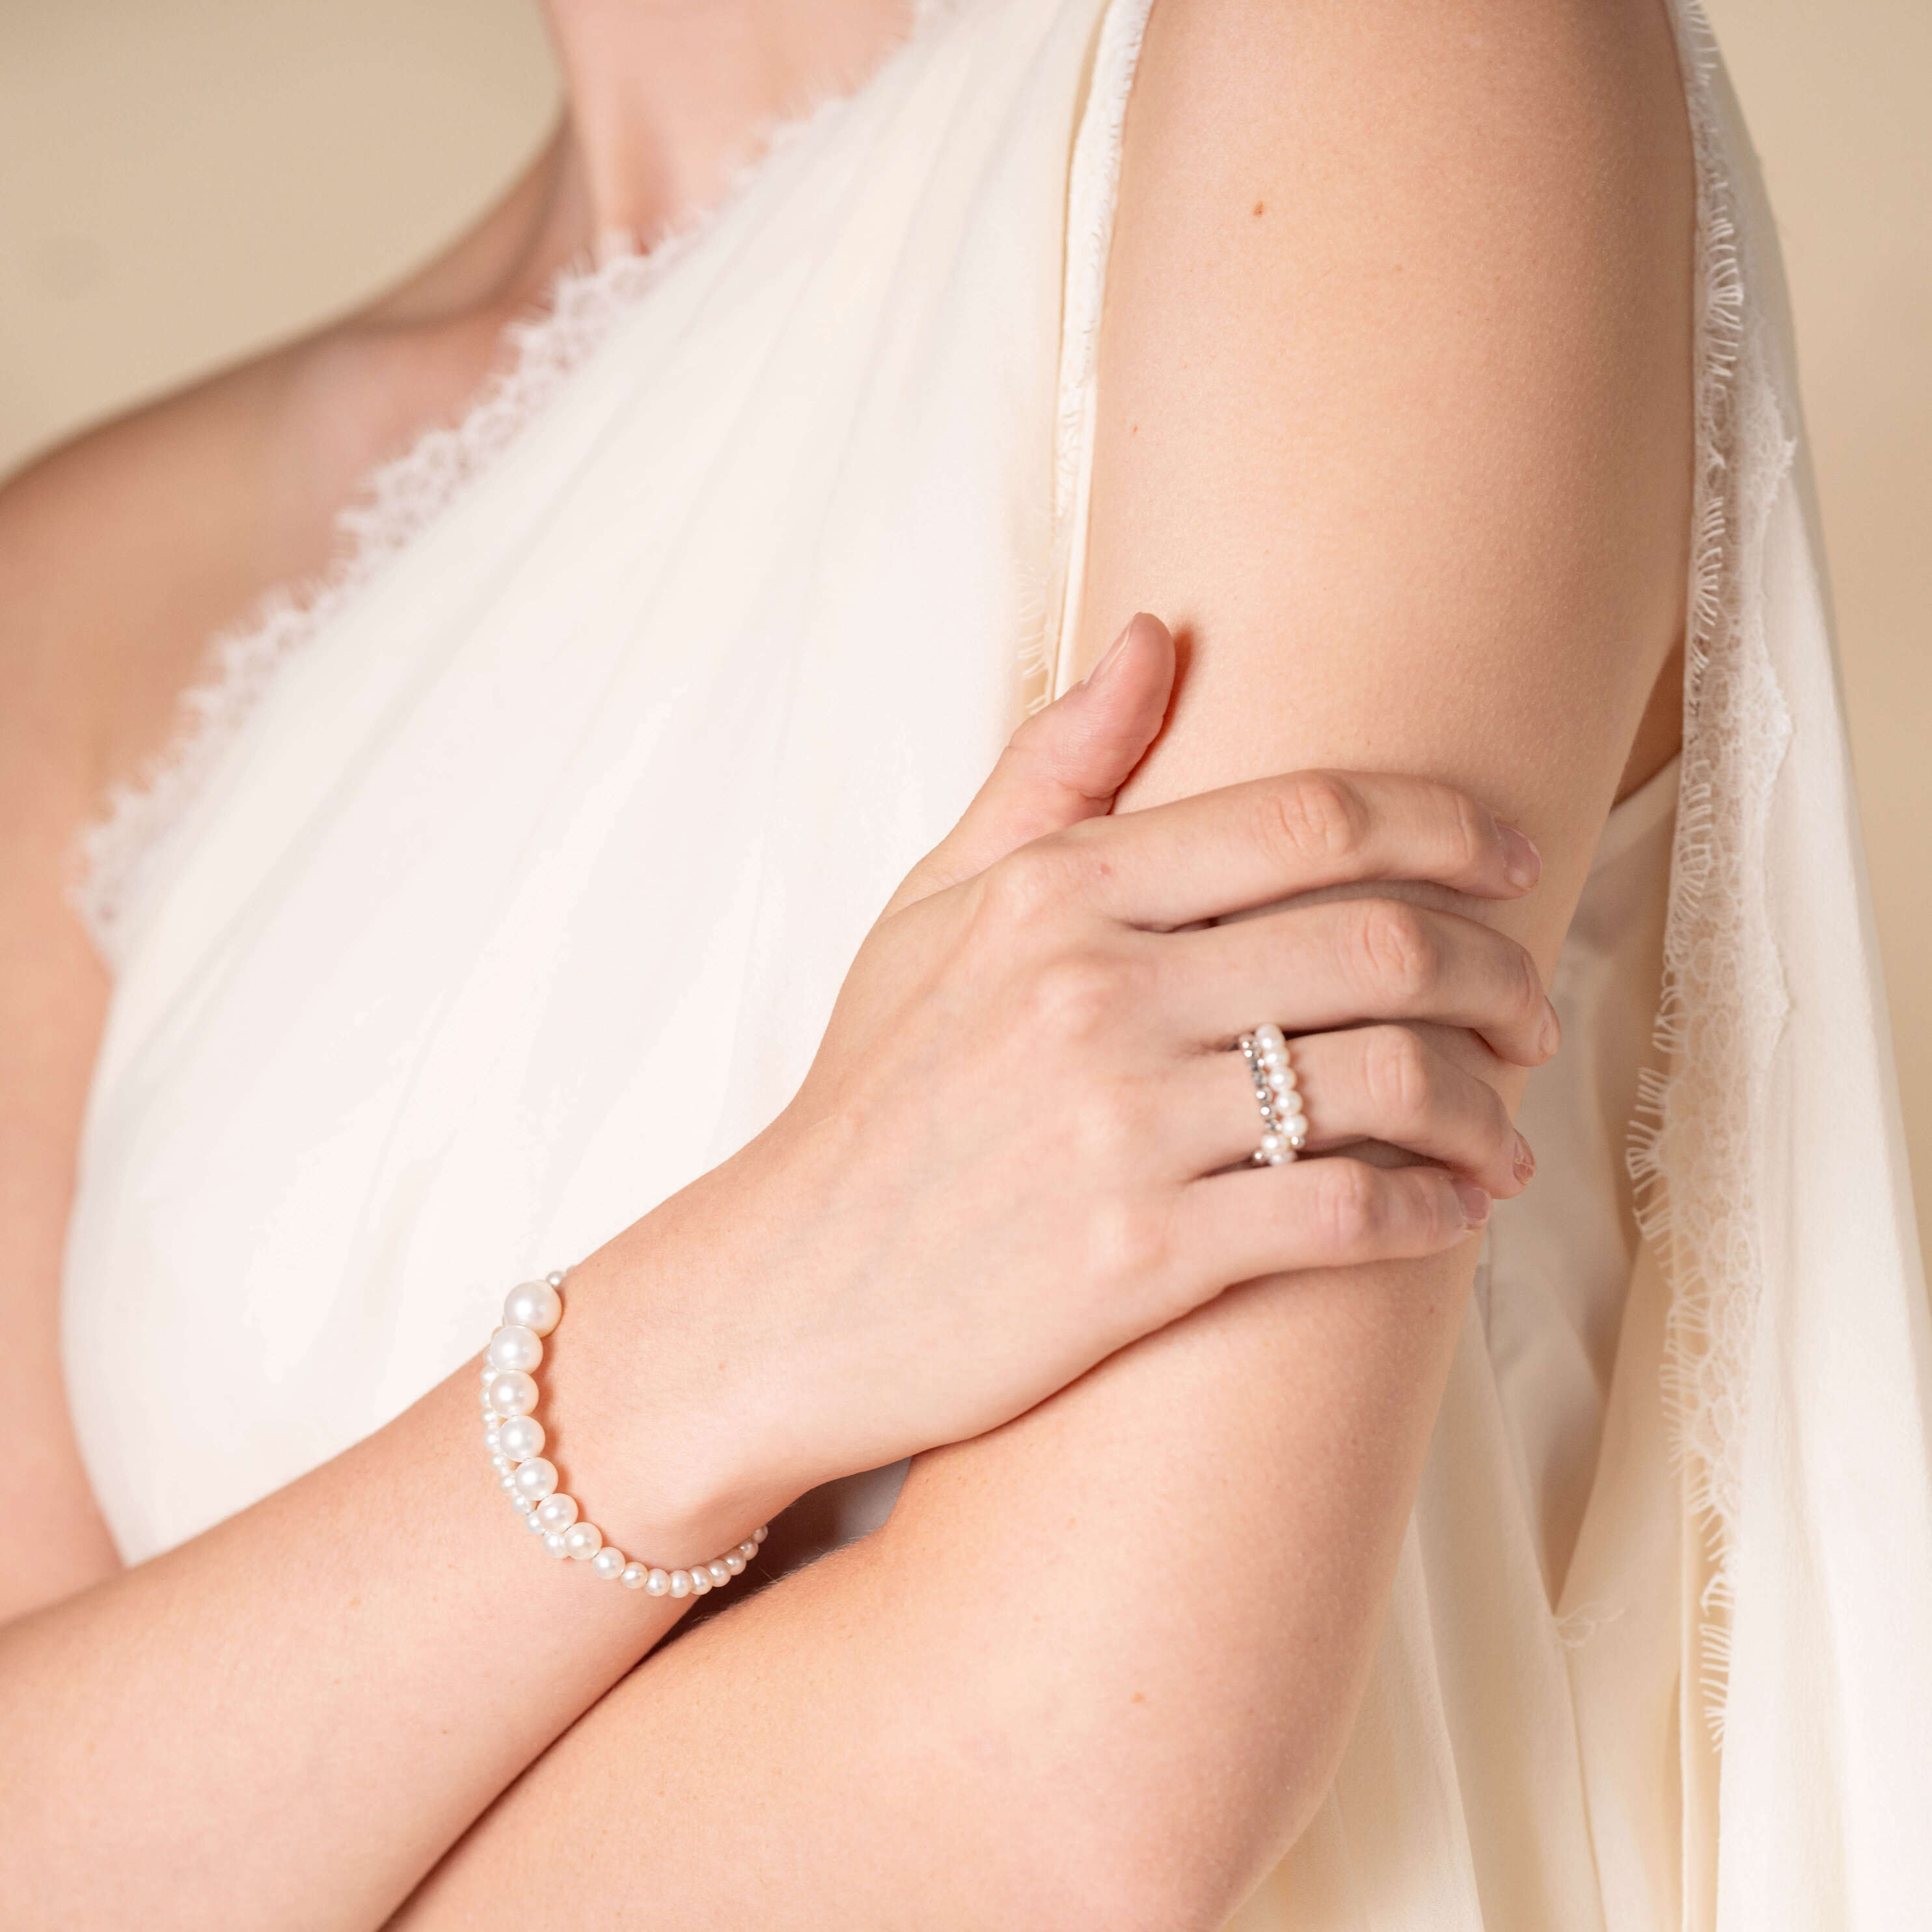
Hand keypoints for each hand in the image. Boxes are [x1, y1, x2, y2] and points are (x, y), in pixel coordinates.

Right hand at [571, 617, 1552, 1548]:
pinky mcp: (1141, 1259)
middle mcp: (1096, 992)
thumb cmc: (873, 1095)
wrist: (788, 1294)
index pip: (1306, 817)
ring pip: (1388, 1080)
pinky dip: (1433, 1209)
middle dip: (1499, 973)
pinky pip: (1345, 1212)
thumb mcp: (930, 910)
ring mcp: (1120, 1127)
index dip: (1447, 825)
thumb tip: (1155, 636)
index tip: (1518, 861)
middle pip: (1379, 942)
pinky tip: (1453, 1210)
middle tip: (1529, 1011)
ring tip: (1506, 1129)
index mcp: (1055, 893)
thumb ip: (1050, 773)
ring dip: (1485, 1104)